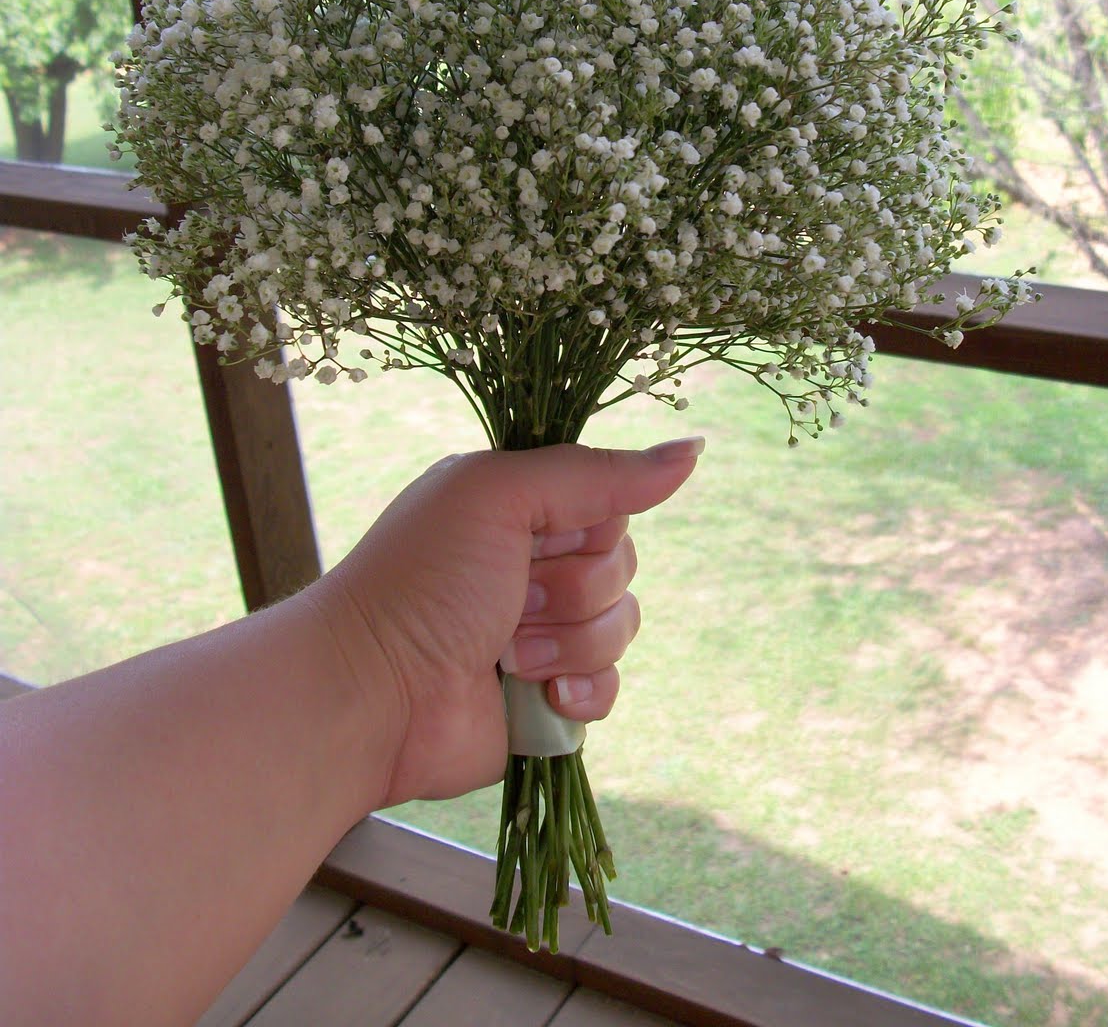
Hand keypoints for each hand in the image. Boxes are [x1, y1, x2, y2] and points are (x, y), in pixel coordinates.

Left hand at [311, 438, 703, 805]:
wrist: (374, 694)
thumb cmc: (423, 579)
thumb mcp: (502, 496)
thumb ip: (598, 474)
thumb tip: (694, 448)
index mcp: (519, 507)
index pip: (608, 501)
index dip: (590, 524)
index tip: (541, 536)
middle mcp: (533, 564)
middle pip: (622, 564)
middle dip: (574, 588)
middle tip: (512, 598)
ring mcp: (542, 633)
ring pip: (622, 626)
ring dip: (567, 643)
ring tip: (506, 654)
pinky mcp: (549, 698)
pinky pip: (611, 687)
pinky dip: (579, 693)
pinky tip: (537, 696)